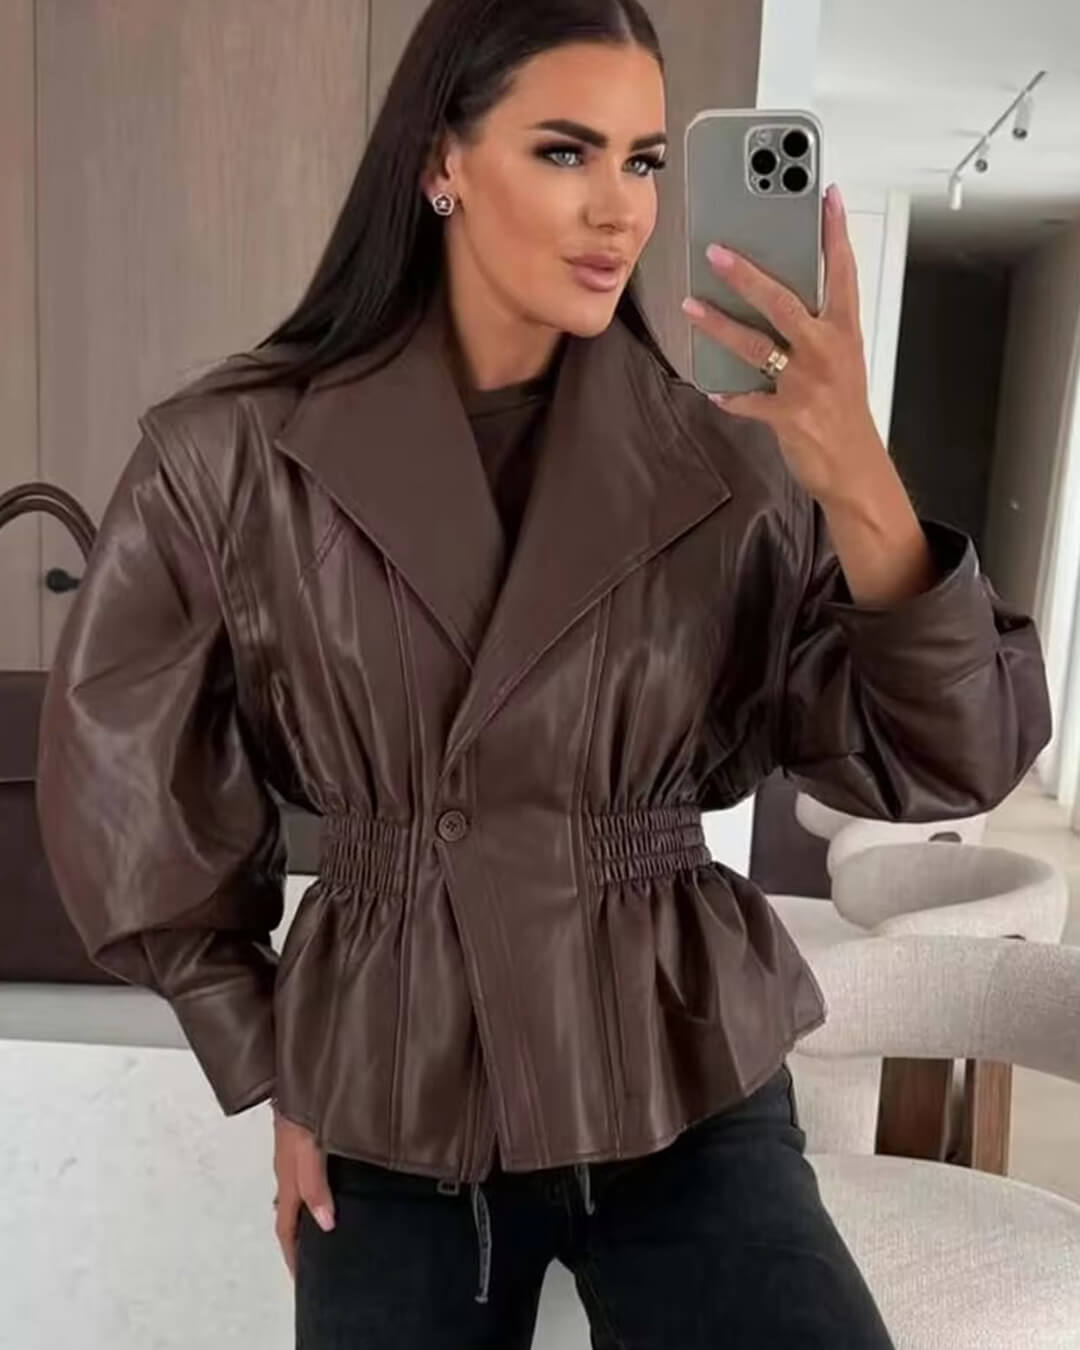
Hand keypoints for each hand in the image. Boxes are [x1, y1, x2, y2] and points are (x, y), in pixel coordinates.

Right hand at [272, 1102, 335, 1280]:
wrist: (294, 1075)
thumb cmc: (298, 1110)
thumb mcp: (307, 1150)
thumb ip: (316, 1185)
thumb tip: (326, 1223)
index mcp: (288, 1181)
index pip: (286, 1230)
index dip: (293, 1256)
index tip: (302, 1280)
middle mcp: (290, 1172)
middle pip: (292, 1215)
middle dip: (300, 1240)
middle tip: (317, 1259)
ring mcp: (296, 1156)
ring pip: (301, 1195)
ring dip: (309, 1215)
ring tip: (328, 1228)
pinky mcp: (305, 1140)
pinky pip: (309, 1175)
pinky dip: (317, 1190)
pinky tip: (334, 1185)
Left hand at [681, 182, 885, 506]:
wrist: (855, 466)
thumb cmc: (846, 411)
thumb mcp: (844, 361)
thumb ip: (818, 329)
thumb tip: (782, 301)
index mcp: (844, 333)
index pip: (842, 273)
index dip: (835, 233)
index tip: (828, 196)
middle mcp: (826, 351)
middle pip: (784, 302)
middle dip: (748, 275)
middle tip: (718, 252)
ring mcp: (805, 383)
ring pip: (756, 345)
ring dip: (719, 325)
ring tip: (691, 305)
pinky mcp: (787, 414)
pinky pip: (748, 400)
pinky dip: (729, 396)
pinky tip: (712, 389)